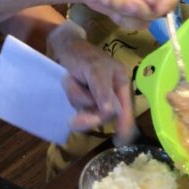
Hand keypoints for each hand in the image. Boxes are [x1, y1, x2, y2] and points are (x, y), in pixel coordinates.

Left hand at [48, 21, 136, 142]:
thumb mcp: (94, 69)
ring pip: (90, 111)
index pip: (126, 108)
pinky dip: (73, 96)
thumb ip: (102, 91)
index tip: (120, 142)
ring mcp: (98, 96)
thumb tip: (110, 112)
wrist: (62, 46)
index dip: (125, 125)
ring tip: (70, 80)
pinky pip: (81, 107)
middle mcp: (113, 91)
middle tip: (73, 121)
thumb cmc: (82, 54)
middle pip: (106, 114)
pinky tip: (70, 83)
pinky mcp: (86, 97)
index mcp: (122, 82)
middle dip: (89, 112)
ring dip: (77, 98)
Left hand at [71, 0, 179, 28]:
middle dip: (138, 7)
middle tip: (122, 0)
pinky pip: (135, 24)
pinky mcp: (134, 12)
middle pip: (162, 7)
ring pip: (147, 18)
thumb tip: (162, 5)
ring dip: (124, 11)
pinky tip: (109, 4)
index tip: (156, 9)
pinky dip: (119, 17)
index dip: (168, 2)